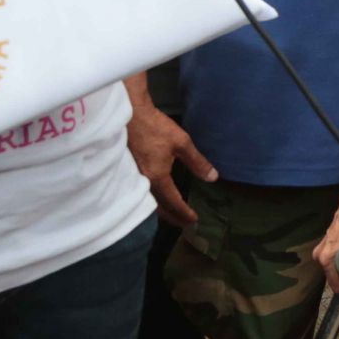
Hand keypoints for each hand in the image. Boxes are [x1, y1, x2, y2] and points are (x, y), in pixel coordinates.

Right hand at [126, 98, 216, 226]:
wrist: (129, 114)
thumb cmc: (155, 127)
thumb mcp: (181, 143)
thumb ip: (197, 162)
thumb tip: (213, 178)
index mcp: (157, 177)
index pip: (173, 202)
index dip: (184, 213)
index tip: (194, 220)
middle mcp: (143, 182)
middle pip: (158, 208)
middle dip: (172, 217)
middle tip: (183, 224)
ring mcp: (132, 178)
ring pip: (147, 201)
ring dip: (160, 210)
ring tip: (171, 214)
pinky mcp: (126, 171)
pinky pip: (138, 193)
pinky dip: (150, 200)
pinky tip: (154, 198)